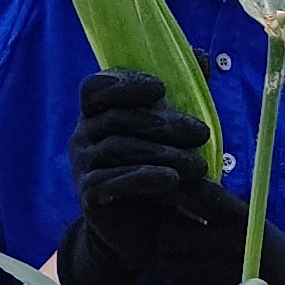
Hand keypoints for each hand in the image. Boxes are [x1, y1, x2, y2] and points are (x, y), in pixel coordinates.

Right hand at [57, 70, 216, 284]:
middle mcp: (83, 136)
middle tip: (202, 133)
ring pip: (119, 148)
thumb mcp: (172, 131)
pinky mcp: (88, 195)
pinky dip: (144, 178)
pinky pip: (112, 180)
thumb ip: (184, 92)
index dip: (124, 84)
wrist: (142, 230)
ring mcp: (81, 166)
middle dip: (163, 124)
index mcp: (97, 114)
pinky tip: (171, 181)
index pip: (95, 87)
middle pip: (116, 118)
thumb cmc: (157, 170)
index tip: (160, 89)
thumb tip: (201, 54)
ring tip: (199, 166)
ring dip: (163, 154)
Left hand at [140, 166, 284, 284]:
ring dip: (176, 269)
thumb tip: (186, 197)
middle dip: (170, 238)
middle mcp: (222, 243)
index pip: (195, 192)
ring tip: (198, 271)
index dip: (180, 193)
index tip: (178, 200)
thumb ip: (225, 214)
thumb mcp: (259, 228)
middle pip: (168, 232)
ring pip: (168, 266)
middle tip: (182, 244)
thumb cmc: (283, 264)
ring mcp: (211, 276)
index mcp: (239, 219)